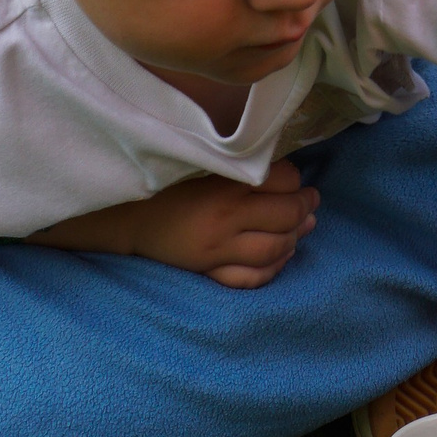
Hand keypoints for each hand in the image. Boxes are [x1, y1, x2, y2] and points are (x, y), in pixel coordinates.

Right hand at [31, 158, 318, 285]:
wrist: (125, 214)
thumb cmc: (165, 181)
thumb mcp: (200, 159)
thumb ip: (236, 160)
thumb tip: (280, 167)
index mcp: (223, 184)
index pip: (281, 179)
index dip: (294, 178)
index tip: (295, 177)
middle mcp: (225, 218)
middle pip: (286, 216)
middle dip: (305, 207)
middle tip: (311, 200)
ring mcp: (218, 249)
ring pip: (275, 249)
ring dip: (296, 237)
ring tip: (303, 226)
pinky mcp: (209, 269)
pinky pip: (252, 277)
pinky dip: (274, 268)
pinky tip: (283, 254)